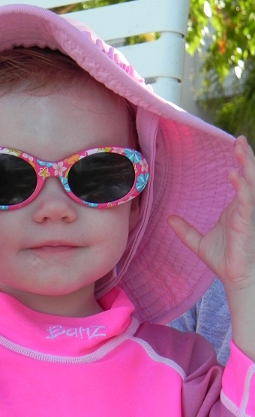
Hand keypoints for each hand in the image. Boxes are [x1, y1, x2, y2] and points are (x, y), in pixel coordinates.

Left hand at [168, 136, 254, 358]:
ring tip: (240, 148)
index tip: (235, 146)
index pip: (241, 179)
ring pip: (251, 184)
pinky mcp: (248, 223)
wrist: (233, 277)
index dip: (240, 162)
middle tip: (239, 139)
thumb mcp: (198, 243)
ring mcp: (248, 214)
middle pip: (249, 177)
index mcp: (236, 208)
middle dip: (246, 157)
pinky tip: (236, 175)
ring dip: (248, 166)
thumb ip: (185, 231)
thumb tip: (169, 220)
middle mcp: (244, 207)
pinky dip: (243, 188)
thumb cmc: (223, 259)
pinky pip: (247, 201)